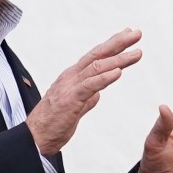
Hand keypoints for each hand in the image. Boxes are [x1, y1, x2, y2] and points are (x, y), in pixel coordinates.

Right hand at [26, 28, 144, 156]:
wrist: (35, 139)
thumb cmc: (53, 124)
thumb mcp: (74, 108)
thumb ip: (86, 98)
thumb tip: (97, 94)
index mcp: (72, 77)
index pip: (95, 57)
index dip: (112, 45)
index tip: (128, 35)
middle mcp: (71, 77)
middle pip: (97, 55)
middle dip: (118, 43)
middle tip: (137, 33)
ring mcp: (70, 87)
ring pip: (97, 67)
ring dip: (119, 59)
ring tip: (137, 53)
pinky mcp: (70, 100)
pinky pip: (90, 86)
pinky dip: (105, 78)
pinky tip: (118, 72)